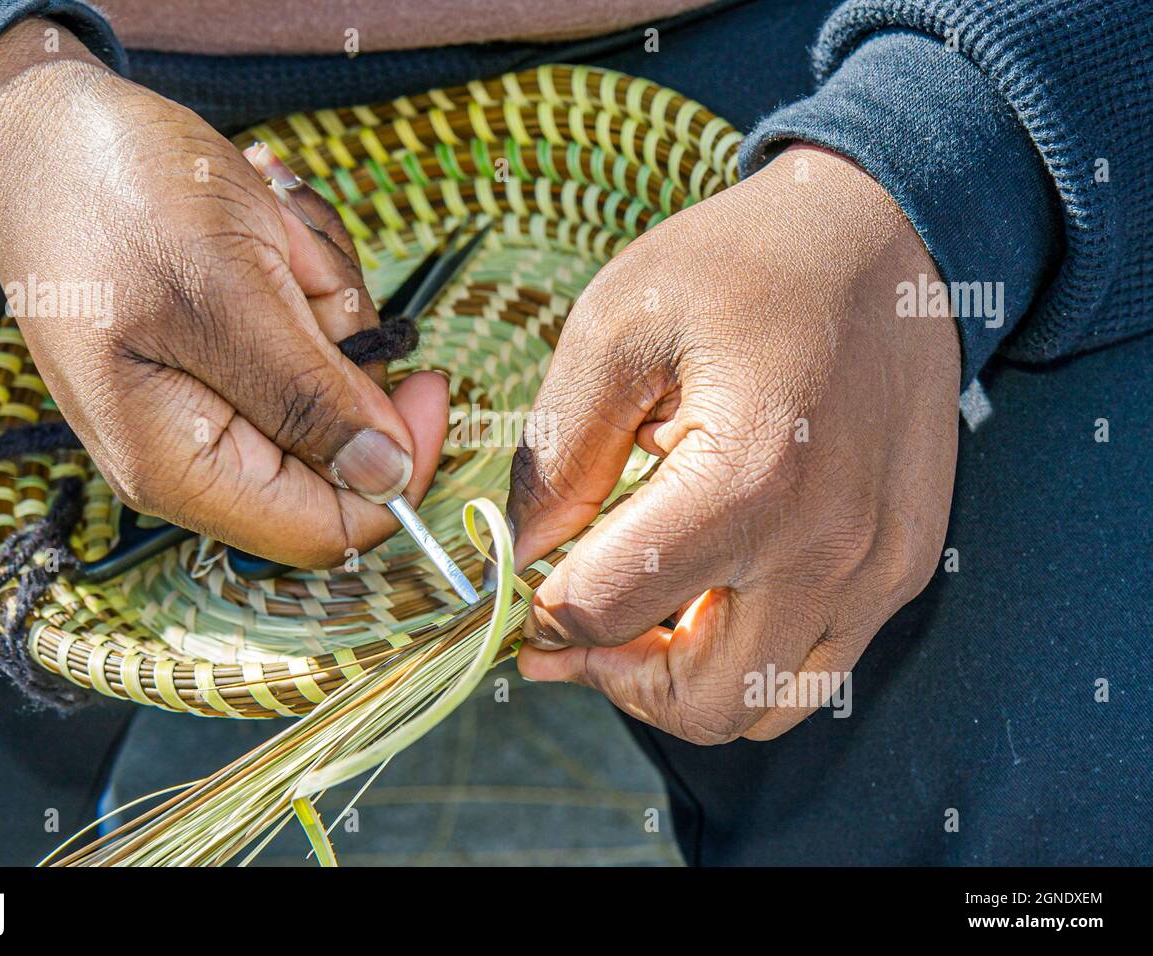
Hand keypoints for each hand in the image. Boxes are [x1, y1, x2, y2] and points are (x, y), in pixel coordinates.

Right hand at [0, 18, 446, 566]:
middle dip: (343, 343)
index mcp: (182, 466)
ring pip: (334, 378)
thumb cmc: (112, 199)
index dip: (397, 469)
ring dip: (323, 294)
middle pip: (340, 444)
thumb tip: (385, 478)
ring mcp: (212, 404)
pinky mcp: (226, 358)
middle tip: (292, 262)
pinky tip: (260, 231)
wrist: (44, 135)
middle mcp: (197, 454)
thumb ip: (306, 396)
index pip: (328, 528)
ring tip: (262, 234)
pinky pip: (308, 337)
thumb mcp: (225, 290)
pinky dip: (306, 277)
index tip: (429, 382)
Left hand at [507, 145, 959, 742]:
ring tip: (644, 618)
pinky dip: (750, 658)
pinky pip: (817, 668)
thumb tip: (521, 556)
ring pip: (764, 709)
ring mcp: (877, 569)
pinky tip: (712, 591)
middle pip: (698, 702)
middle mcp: (825, 549)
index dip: (544, 614)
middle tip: (573, 627)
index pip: (609, 609)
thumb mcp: (615, 328)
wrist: (878, 237)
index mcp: (744, 482)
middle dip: (614, 676)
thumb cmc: (739, 267)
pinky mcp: (904, 567)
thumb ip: (556, 454)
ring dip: (686, 685)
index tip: (522, 595)